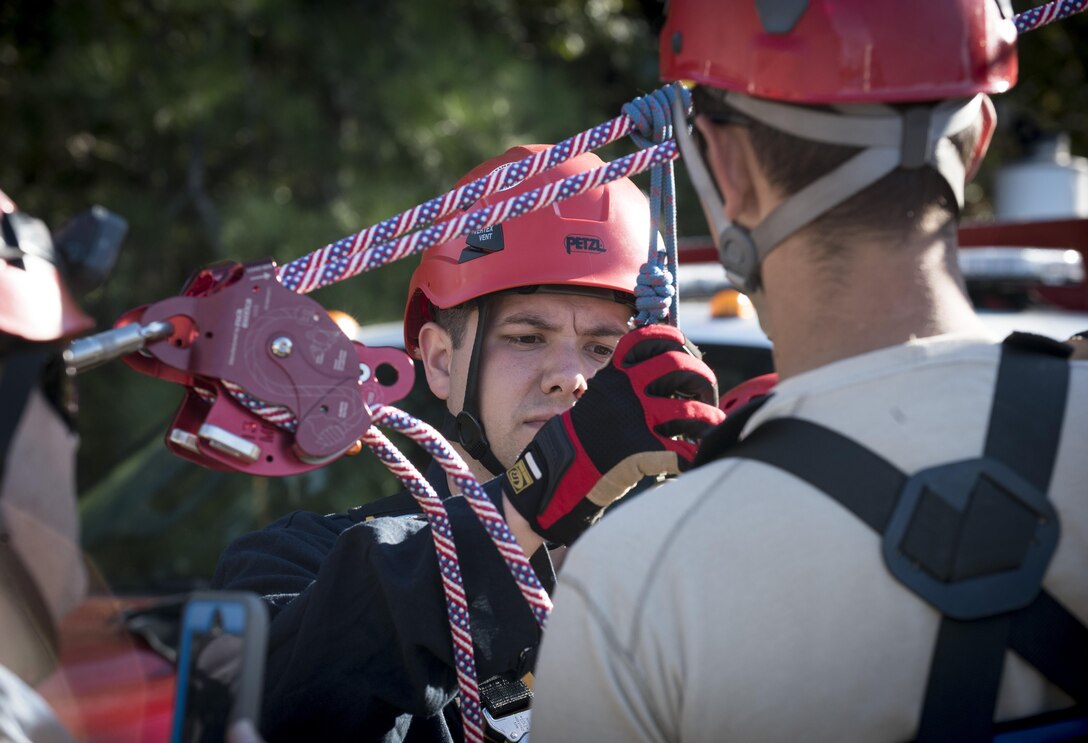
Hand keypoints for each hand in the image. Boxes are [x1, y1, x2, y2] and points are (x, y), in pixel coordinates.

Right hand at [502, 325, 723, 544]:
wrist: (558, 471)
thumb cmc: (581, 437)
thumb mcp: (599, 397)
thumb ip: (626, 383)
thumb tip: (663, 374)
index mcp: (615, 374)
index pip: (650, 338)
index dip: (675, 341)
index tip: (685, 352)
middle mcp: (627, 390)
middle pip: (680, 366)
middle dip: (703, 379)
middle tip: (704, 395)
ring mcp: (636, 419)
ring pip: (690, 410)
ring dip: (708, 419)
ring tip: (710, 427)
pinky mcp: (642, 451)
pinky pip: (682, 451)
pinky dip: (693, 455)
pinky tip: (692, 458)